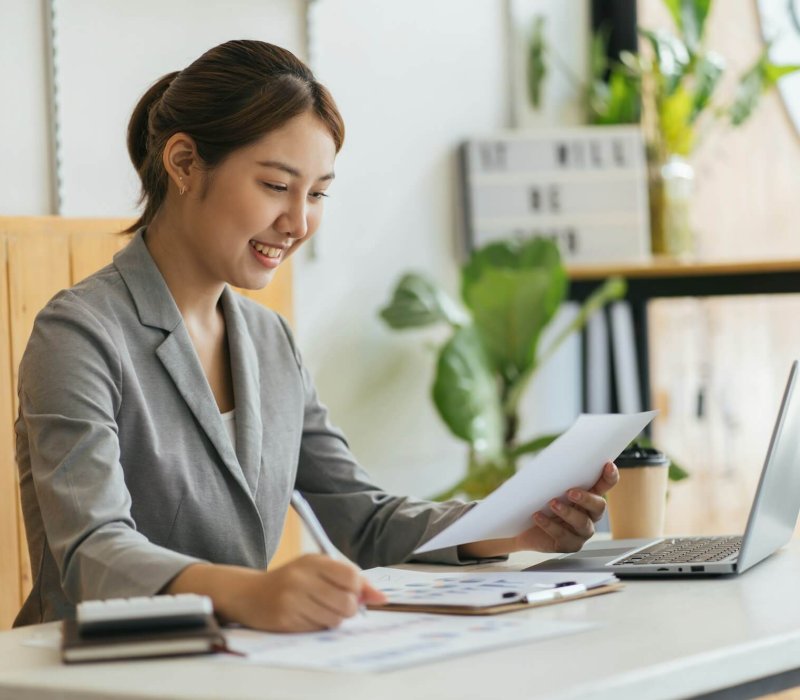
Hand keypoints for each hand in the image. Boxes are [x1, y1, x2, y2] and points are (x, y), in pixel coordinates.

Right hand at [166, 554, 385, 632]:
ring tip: (320, 610)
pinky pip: (317, 629)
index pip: (351, 576)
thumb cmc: (292, 580)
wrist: (250, 593)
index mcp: (313, 561)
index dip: (359, 589)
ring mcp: (292, 598)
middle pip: (347, 602)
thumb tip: (381, 597)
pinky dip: (318, 626)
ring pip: (334, 619)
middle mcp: (302, 577)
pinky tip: (306, 617)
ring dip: (334, 619)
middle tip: (338, 606)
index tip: (355, 593)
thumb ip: (350, 579)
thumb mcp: (317, 569)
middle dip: (349, 609)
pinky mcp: (285, 619)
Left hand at [515, 461, 618, 552]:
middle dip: (586, 498)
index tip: (608, 465)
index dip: (610, 476)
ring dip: (567, 512)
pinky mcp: (569, 545)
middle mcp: (589, 515)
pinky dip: (549, 525)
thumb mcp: (547, 487)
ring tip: (552, 503)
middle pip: (599, 506)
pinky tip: (538, 517)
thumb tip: (551, 462)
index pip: (604, 485)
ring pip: (582, 523)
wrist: (521, 527)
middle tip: (570, 492)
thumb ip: (555, 477)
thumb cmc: (538, 503)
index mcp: (588, 496)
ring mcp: (581, 532)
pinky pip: (563, 537)